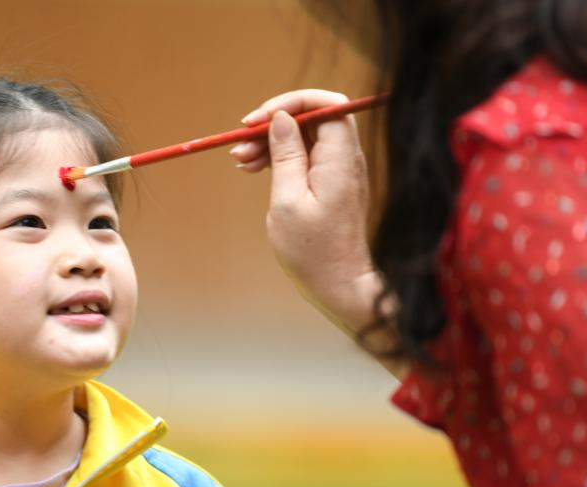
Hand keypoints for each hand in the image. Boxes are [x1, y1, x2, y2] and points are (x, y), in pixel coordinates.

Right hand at [232, 90, 375, 336]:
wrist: (338, 284)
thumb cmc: (313, 250)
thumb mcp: (288, 200)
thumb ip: (286, 154)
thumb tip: (281, 118)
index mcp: (340, 159)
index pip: (327, 104)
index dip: (292, 101)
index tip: (260, 118)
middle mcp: (346, 159)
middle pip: (312, 118)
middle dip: (274, 124)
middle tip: (241, 144)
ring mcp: (339, 171)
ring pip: (304, 137)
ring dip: (271, 142)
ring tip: (241, 161)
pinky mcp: (330, 183)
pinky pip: (305, 156)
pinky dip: (279, 158)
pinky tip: (254, 168)